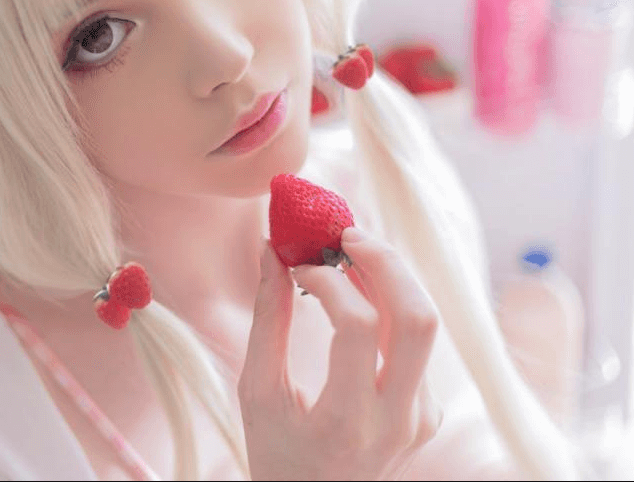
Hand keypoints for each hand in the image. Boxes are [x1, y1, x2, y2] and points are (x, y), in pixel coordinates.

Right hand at [238, 227, 443, 480]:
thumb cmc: (276, 453)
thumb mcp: (258, 391)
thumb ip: (269, 319)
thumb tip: (271, 250)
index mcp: (345, 420)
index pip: (356, 326)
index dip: (328, 280)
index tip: (298, 264)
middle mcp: (396, 420)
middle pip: (418, 319)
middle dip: (386, 262)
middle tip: (346, 233)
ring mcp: (421, 417)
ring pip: (425, 325)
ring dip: (391, 278)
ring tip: (351, 253)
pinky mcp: (429, 412)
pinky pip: (417, 344)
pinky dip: (391, 306)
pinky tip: (361, 292)